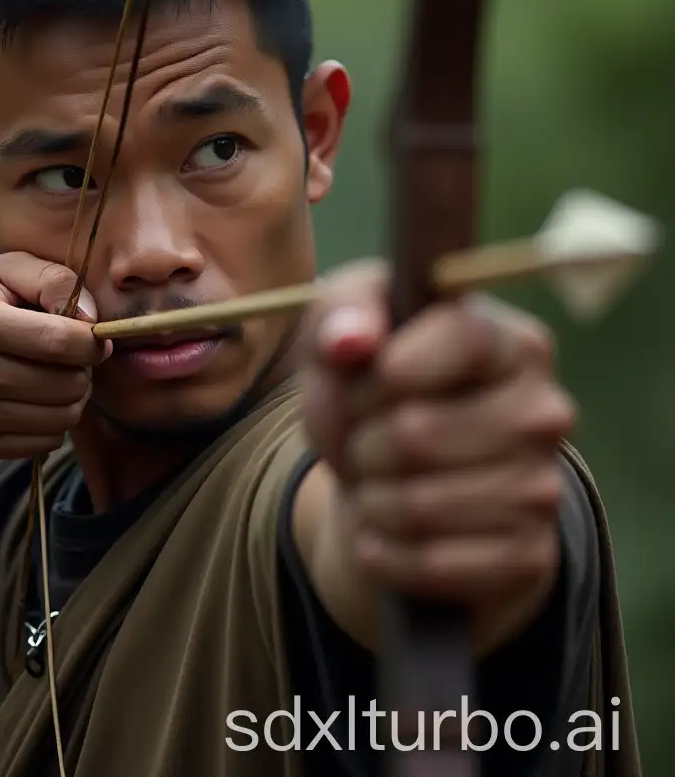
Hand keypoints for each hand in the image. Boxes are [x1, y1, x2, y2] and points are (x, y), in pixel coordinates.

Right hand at [0, 253, 110, 459]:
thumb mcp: (0, 271)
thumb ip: (52, 279)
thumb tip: (91, 318)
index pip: (62, 342)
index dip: (91, 342)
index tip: (91, 338)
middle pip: (67, 386)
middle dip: (82, 370)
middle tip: (68, 359)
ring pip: (61, 418)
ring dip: (71, 398)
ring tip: (53, 378)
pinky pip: (43, 443)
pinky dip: (50, 423)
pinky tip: (33, 401)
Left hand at [301, 261, 575, 609]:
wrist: (386, 481)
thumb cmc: (364, 391)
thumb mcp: (339, 335)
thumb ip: (339, 316)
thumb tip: (350, 340)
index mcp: (512, 342)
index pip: (463, 338)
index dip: (389, 367)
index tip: (365, 378)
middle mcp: (543, 411)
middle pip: (418, 433)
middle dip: (363, 442)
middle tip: (365, 441)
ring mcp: (543, 488)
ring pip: (419, 505)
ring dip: (369, 500)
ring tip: (373, 483)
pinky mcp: (528, 556)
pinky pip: (432, 564)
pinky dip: (383, 552)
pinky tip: (380, 533)